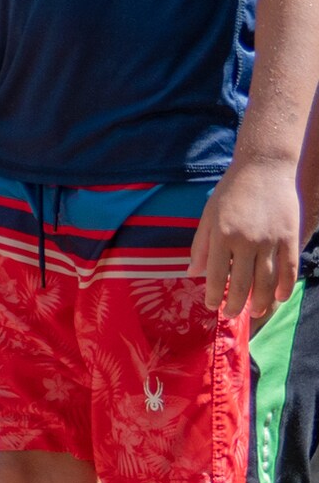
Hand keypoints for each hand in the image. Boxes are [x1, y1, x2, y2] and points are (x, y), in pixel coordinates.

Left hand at [193, 152, 304, 324]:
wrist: (263, 168)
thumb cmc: (230, 191)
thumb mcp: (208, 215)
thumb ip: (200, 245)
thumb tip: (192, 273)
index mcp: (222, 235)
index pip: (217, 274)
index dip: (214, 294)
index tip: (212, 305)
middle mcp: (246, 240)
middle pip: (242, 282)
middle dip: (236, 303)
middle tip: (231, 314)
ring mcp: (270, 240)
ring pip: (267, 280)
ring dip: (261, 300)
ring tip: (255, 311)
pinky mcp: (290, 237)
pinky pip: (289, 268)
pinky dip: (285, 286)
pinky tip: (279, 297)